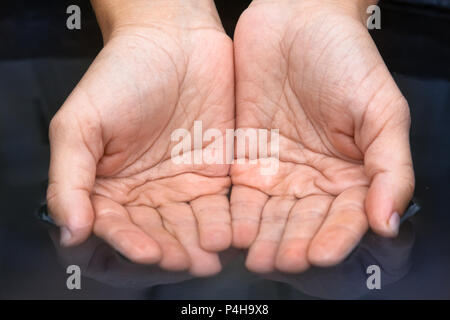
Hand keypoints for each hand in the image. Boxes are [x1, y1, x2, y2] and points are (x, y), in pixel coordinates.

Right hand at [47, 0, 233, 275]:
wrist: (173, 41)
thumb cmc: (121, 74)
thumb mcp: (80, 123)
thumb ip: (69, 180)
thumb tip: (69, 233)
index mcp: (106, 188)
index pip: (112, 232)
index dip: (127, 246)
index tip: (146, 253)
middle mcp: (144, 195)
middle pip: (154, 239)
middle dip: (169, 253)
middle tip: (185, 263)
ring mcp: (180, 188)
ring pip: (189, 231)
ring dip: (198, 247)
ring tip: (210, 258)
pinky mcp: (214, 176)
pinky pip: (220, 209)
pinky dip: (224, 225)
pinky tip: (230, 236)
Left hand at [231, 0, 413, 272]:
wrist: (296, 21)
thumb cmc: (345, 58)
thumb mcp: (381, 109)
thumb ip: (390, 166)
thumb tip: (389, 219)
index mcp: (351, 173)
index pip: (344, 217)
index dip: (334, 238)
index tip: (319, 254)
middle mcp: (314, 179)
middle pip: (304, 223)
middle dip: (293, 244)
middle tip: (280, 262)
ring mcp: (279, 171)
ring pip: (271, 217)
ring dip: (263, 239)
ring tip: (255, 257)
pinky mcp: (246, 159)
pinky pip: (240, 195)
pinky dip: (237, 215)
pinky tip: (232, 231)